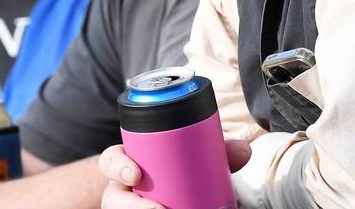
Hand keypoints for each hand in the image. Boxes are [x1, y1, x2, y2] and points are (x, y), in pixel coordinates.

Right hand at [98, 140, 251, 208]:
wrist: (168, 195)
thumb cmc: (174, 174)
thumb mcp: (188, 161)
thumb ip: (214, 154)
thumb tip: (243, 151)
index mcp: (128, 164)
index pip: (110, 160)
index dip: (117, 167)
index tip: (135, 175)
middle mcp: (121, 190)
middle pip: (113, 199)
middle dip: (132, 206)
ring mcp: (127, 207)